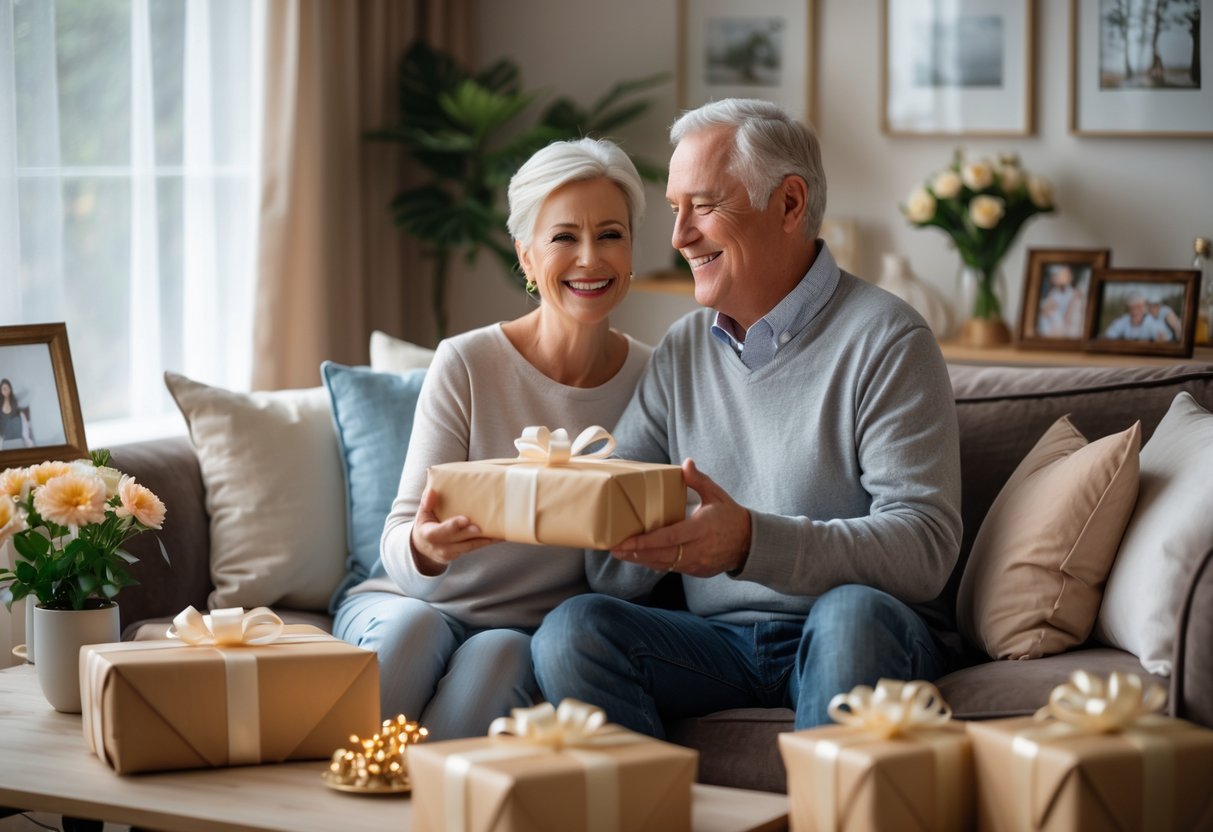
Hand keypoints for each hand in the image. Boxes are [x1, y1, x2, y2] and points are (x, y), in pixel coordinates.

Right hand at [410, 484, 498, 575]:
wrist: (423, 546)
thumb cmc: (425, 524)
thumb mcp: (422, 513)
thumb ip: (427, 502)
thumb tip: (432, 490)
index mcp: (429, 534)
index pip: (440, 531)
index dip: (453, 526)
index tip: (465, 520)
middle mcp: (440, 546)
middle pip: (458, 540)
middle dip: (470, 534)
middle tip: (482, 528)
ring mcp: (450, 553)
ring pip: (469, 546)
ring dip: (484, 540)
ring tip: (498, 533)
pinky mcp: (459, 555)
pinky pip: (473, 548)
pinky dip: (485, 542)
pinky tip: (498, 537)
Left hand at [610, 459, 751, 577]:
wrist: (750, 544)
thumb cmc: (731, 516)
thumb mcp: (717, 495)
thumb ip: (699, 480)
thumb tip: (686, 463)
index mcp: (701, 529)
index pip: (669, 538)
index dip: (646, 541)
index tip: (626, 540)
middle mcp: (697, 549)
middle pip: (661, 555)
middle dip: (635, 553)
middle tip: (614, 548)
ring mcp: (696, 563)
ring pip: (663, 565)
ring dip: (640, 560)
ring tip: (620, 553)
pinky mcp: (696, 571)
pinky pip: (670, 568)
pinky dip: (654, 563)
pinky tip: (639, 557)